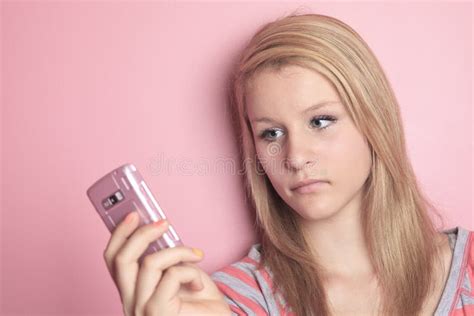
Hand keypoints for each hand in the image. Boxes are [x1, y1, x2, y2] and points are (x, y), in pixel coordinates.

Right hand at [103, 211, 231, 315]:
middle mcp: (130, 302)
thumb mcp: (179, 273)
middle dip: (142, 234)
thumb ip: (165, 257)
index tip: (133, 214)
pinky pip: (171, 276)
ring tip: (195, 256)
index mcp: (132, 292)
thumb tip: (160, 228)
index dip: (119, 234)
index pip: (113, 260)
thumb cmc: (200, 304)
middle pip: (120, 259)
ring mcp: (141, 310)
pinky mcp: (158, 313)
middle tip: (164, 223)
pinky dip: (190, 271)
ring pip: (148, 263)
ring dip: (177, 252)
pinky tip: (199, 283)